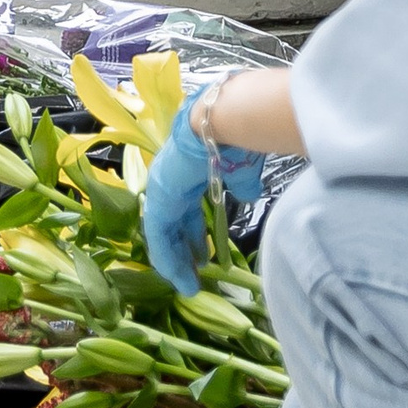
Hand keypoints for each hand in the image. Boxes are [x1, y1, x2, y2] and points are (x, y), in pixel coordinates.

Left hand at [140, 99, 264, 297]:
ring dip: (175, 262)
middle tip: (194, 275)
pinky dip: (167, 259)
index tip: (202, 257)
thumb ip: (242, 185)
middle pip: (173, 225)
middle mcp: (170, 181)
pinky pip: (158, 237)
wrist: (223, 121)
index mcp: (188, 172)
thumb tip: (249, 195)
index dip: (193, 235)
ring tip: (188, 286)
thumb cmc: (236, 138)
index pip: (185, 211)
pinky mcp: (158, 199)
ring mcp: (160, 189)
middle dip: (184, 252)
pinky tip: (179, 277)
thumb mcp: (242, 171)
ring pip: (163, 234)